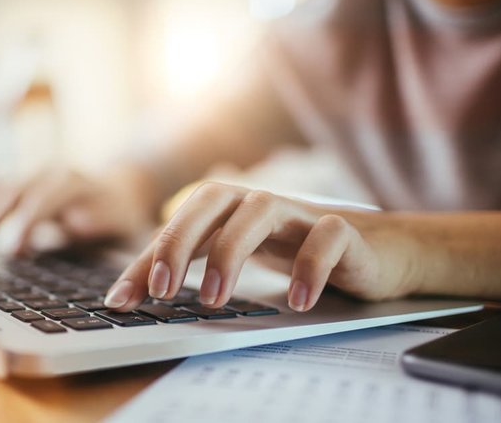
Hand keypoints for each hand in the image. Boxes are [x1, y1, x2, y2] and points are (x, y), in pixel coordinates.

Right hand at [0, 167, 155, 253]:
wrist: (122, 190)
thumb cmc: (122, 217)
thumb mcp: (122, 222)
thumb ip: (100, 222)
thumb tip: (74, 223)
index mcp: (74, 182)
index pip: (42, 197)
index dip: (25, 221)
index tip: (12, 248)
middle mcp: (47, 173)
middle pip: (9, 189)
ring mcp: (29, 176)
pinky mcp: (16, 185)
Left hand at [103, 182, 419, 311]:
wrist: (379, 250)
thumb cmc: (297, 250)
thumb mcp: (238, 258)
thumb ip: (188, 268)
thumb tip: (127, 293)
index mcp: (230, 207)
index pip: (178, 222)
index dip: (146, 259)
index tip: (121, 300)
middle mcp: (260, 202)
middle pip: (211, 199)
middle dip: (179, 241)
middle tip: (162, 291)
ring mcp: (301, 212)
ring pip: (260, 210)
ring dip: (231, 252)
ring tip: (213, 298)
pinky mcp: (344, 231)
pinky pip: (326, 237)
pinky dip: (309, 266)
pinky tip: (296, 300)